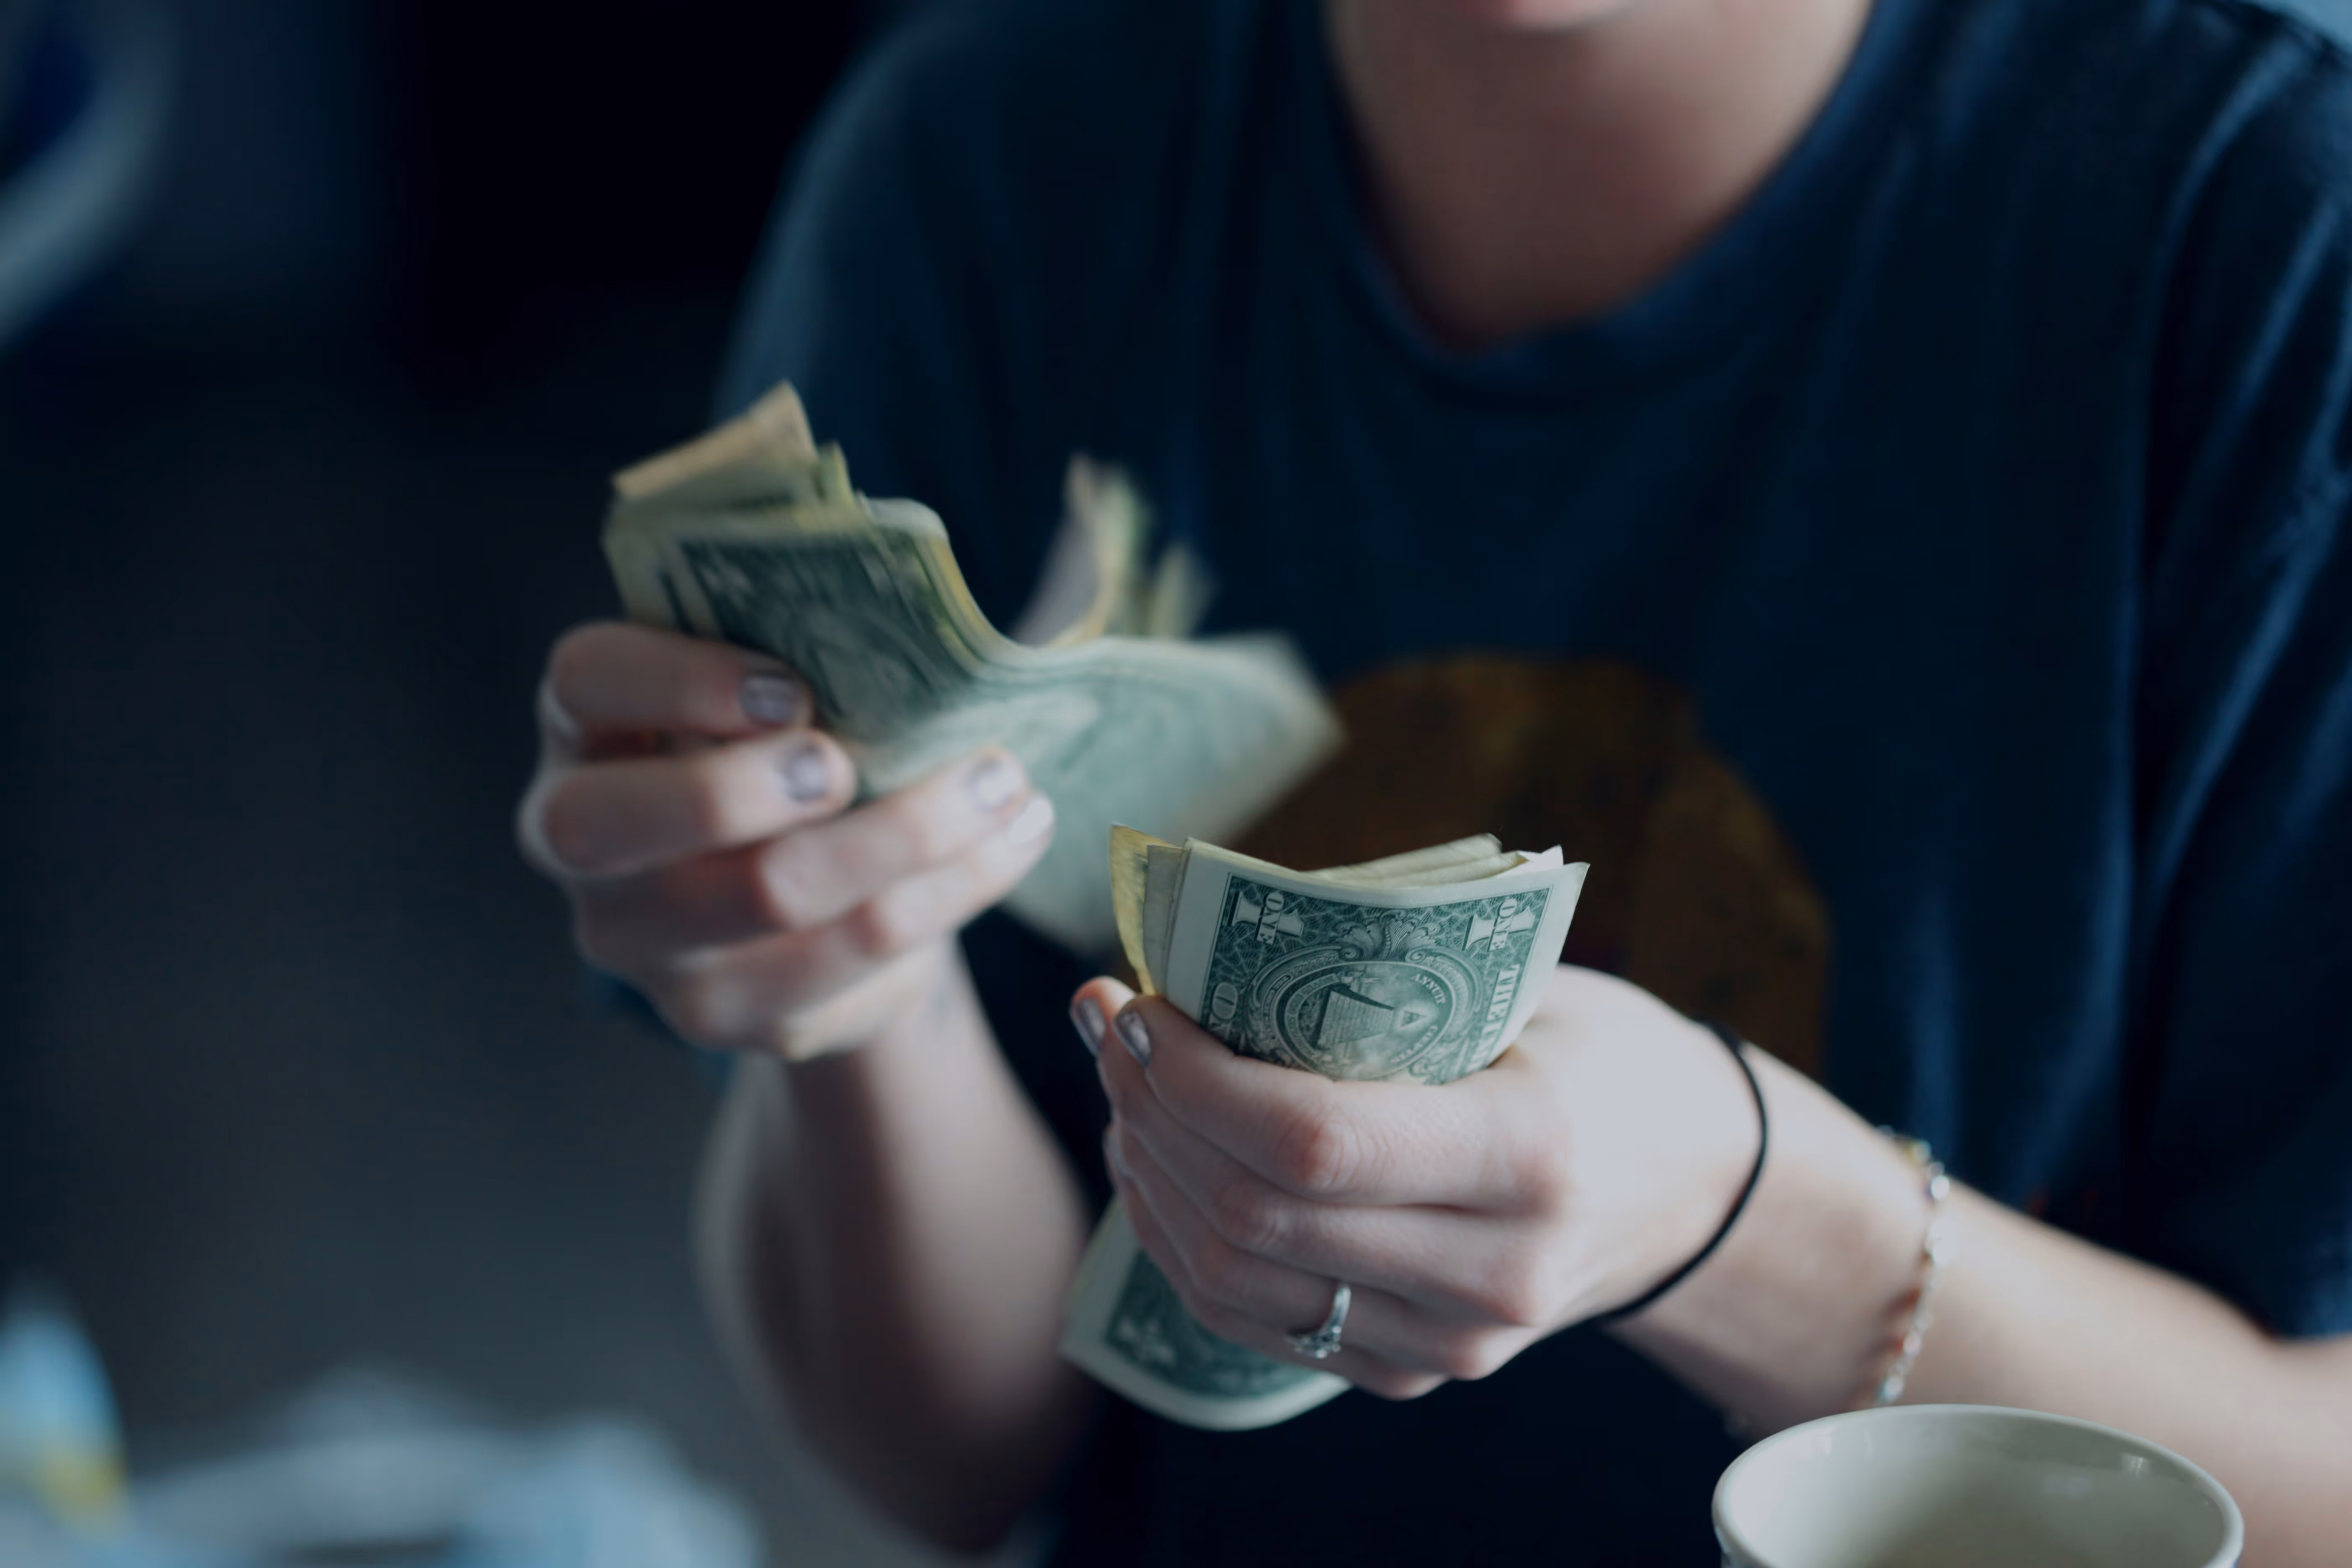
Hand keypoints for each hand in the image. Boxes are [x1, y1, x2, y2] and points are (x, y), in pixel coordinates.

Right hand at [518, 622, 1054, 1058]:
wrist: (809, 889)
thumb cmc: (787, 747)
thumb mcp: (772, 687)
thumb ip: (797, 649)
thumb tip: (913, 625)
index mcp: (586, 728)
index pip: (585, 682)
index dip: (678, 681)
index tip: (793, 688)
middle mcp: (582, 844)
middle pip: (621, 823)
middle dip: (747, 787)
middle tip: (852, 763)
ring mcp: (647, 945)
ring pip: (768, 894)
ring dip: (907, 833)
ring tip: (1003, 782)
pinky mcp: (729, 1014)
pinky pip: (852, 957)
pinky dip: (951, 891)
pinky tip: (1011, 840)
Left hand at [1079, 965, 1759, 1397]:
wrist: (1691, 1186)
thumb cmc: (1599, 1054)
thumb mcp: (1524, 991)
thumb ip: (1384, 983)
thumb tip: (1204, 945)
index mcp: (1528, 1154)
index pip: (1312, 1141)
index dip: (1194, 1077)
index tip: (1137, 1002)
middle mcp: (1491, 1272)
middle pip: (1253, 1214)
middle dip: (1150, 1111)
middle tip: (1106, 1022)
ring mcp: (1451, 1341)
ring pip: (1232, 1280)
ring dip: (1148, 1174)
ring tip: (1122, 1084)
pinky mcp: (1413, 1371)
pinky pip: (1252, 1321)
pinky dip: (1181, 1238)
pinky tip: (1157, 1159)